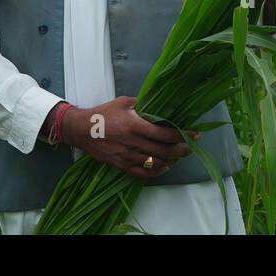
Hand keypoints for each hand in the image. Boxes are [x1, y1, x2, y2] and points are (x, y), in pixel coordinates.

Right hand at [62, 96, 201, 178]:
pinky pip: (142, 173)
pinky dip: (156, 171)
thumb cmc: (103, 114)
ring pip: (155, 163)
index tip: (194, 134)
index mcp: (134, 125)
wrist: (81, 130)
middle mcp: (132, 143)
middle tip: (190, 147)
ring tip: (179, 156)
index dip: (182, 135)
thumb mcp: (124, 102)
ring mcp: (127, 156)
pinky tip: (164, 167)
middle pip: (164, 151)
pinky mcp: (121, 165)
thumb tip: (161, 106)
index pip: (165, 133)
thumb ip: (144, 104)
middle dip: (181, 150)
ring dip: (171, 161)